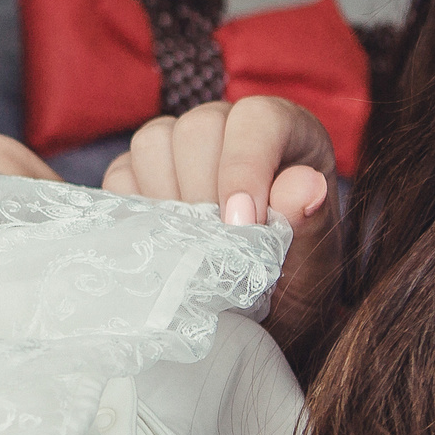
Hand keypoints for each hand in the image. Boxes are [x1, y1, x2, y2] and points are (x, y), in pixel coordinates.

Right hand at [99, 97, 343, 359]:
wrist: (261, 316)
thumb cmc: (295, 281)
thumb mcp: (312, 262)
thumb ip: (310, 221)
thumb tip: (307, 185)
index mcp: (285, 133)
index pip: (257, 119)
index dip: (244, 166)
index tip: (241, 225)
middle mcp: (229, 128)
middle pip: (198, 127)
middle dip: (203, 191)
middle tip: (214, 246)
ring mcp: (180, 148)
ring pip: (153, 142)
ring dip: (168, 200)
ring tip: (191, 246)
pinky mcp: (139, 173)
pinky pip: (121, 174)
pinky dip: (137, 211)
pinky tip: (164, 244)